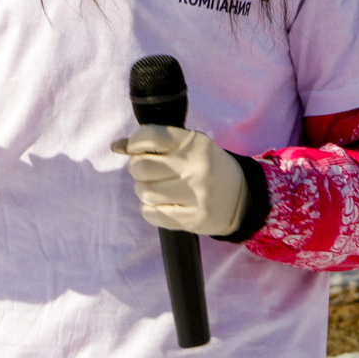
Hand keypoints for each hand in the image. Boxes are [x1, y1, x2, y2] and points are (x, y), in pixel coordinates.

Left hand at [112, 124, 247, 235]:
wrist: (242, 198)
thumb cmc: (207, 166)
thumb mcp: (189, 146)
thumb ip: (155, 142)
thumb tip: (116, 146)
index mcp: (195, 143)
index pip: (149, 137)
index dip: (135, 143)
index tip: (138, 149)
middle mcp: (196, 168)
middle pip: (141, 167)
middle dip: (139, 169)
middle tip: (151, 172)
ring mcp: (196, 196)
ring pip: (144, 192)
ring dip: (145, 190)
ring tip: (159, 189)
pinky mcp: (193, 220)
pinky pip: (151, 214)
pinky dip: (151, 209)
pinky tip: (164, 204)